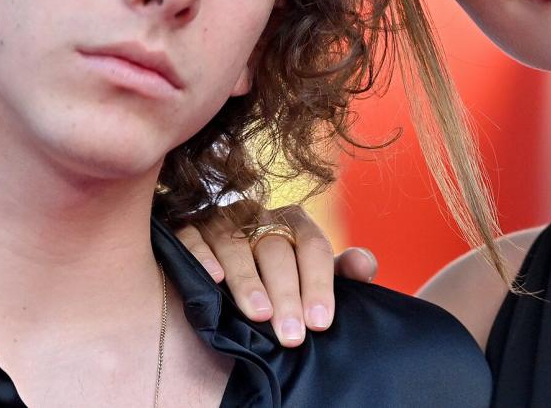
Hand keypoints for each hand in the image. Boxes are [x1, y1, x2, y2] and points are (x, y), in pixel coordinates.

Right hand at [176, 202, 377, 346]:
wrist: (219, 272)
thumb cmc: (274, 280)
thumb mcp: (309, 277)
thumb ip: (338, 274)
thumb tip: (364, 263)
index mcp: (292, 222)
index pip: (313, 246)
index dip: (318, 284)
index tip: (320, 322)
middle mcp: (257, 216)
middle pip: (275, 248)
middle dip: (286, 292)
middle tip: (291, 334)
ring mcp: (220, 219)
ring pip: (234, 242)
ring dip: (247, 280)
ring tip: (259, 315)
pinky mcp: (186, 228)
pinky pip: (191, 236)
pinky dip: (202, 256)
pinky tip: (212, 280)